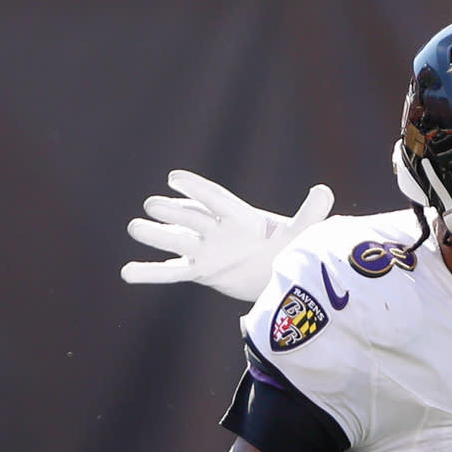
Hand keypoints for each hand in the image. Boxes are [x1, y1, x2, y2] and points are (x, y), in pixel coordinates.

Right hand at [121, 173, 334, 301]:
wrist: (278, 272)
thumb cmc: (288, 246)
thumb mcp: (301, 234)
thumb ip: (310, 214)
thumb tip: (325, 190)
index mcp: (240, 216)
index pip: (216, 199)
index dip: (196, 189)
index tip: (174, 178)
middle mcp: (217, 230)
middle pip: (191, 218)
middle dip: (172, 212)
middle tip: (152, 205)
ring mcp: (205, 249)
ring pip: (176, 241)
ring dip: (155, 235)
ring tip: (133, 228)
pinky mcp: (200, 271)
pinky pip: (171, 272)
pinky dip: (149, 273)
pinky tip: (126, 273)